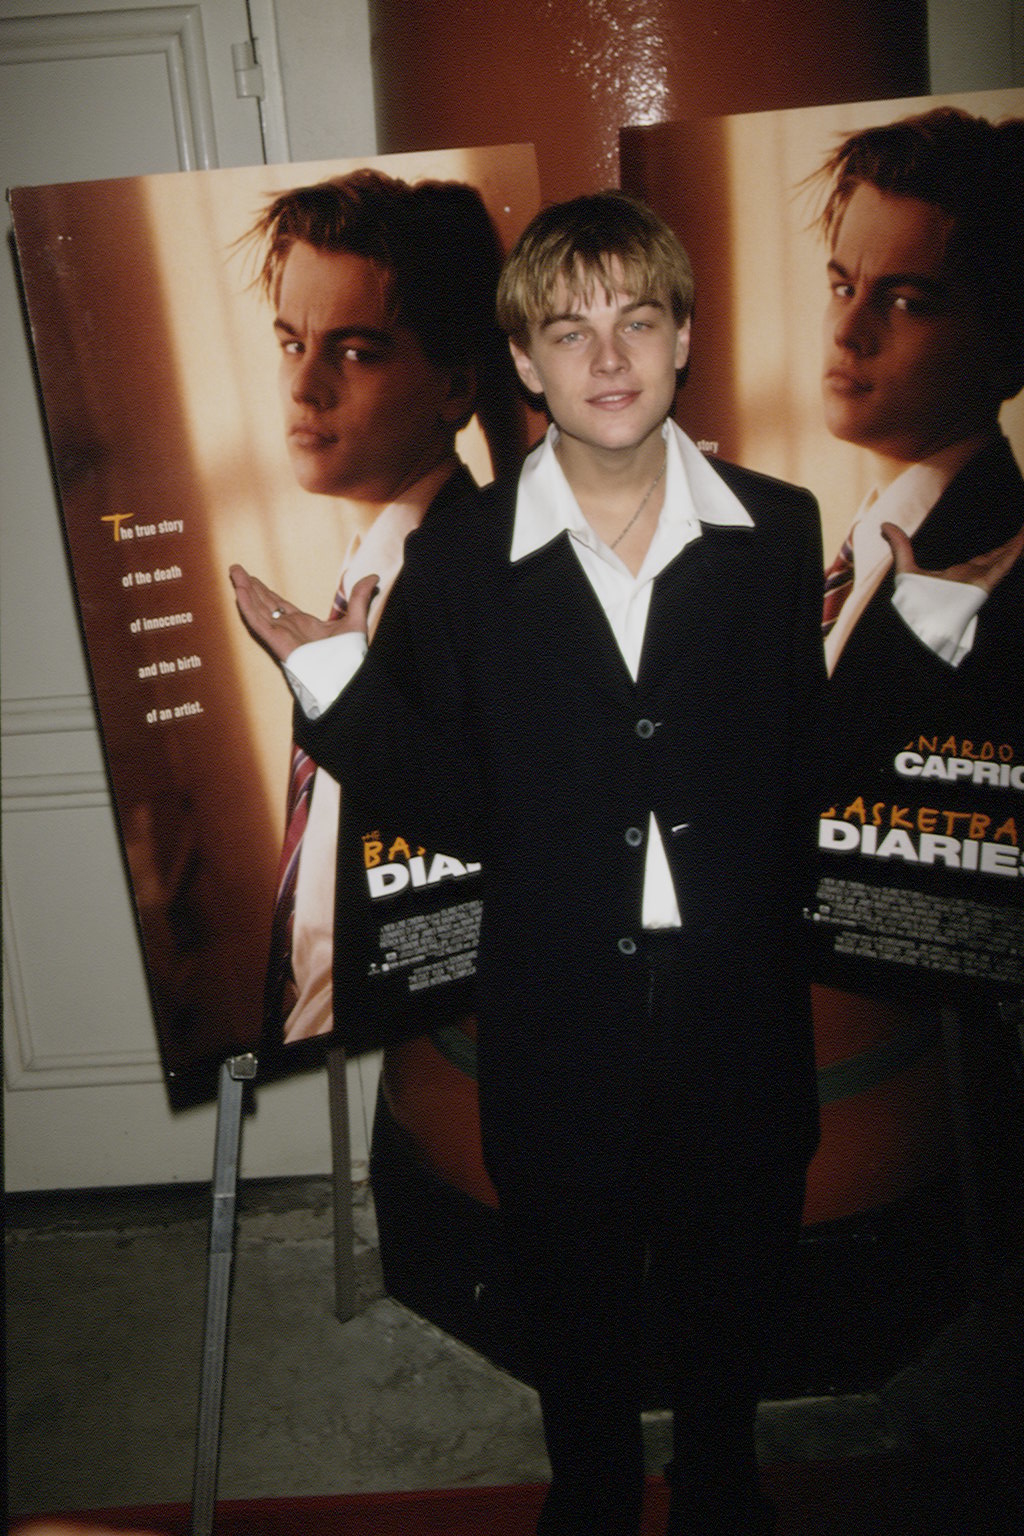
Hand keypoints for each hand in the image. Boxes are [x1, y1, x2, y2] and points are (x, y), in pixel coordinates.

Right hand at [229, 565, 379, 663]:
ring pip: (258, 608)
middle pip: (264, 603)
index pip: (279, 605)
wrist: (345, 676)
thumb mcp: (356, 619)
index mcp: (303, 625)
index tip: (254, 579)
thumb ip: (360, 597)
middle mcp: (289, 629)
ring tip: (234, 572)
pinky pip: (257, 622)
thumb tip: (373, 576)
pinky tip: (239, 590)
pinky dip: (248, 606)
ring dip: (245, 589)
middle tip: (236, 569)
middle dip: (250, 586)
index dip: (265, 591)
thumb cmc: (350, 656)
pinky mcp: (276, 642)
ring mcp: (281, 635)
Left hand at [881, 520, 1023, 595]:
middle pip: (998, 558)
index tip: (1008, 541)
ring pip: (1003, 559)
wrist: (917, 624)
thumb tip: (884, 525)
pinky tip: (1022, 539)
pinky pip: (1002, 565)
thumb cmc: (910, 604)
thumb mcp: (905, 569)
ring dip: (1016, 545)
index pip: (983, 560)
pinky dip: (1014, 552)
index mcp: (958, 576)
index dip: (997, 550)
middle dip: (1012, 546)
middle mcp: (972, 579)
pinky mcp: (982, 585)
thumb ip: (900, 546)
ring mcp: (979, 582)